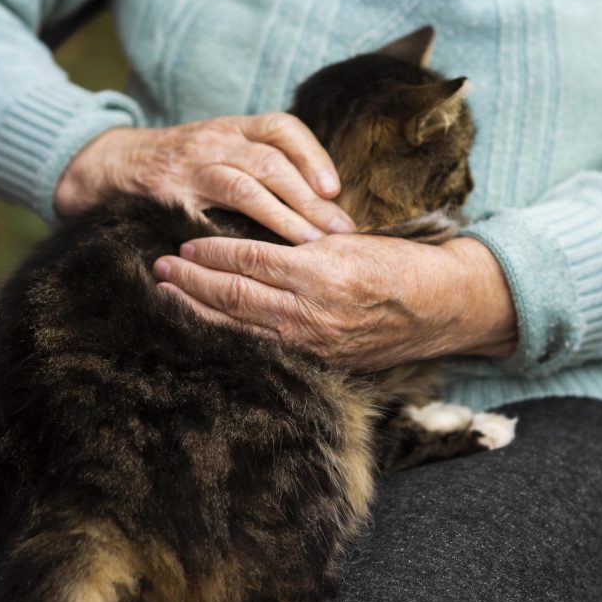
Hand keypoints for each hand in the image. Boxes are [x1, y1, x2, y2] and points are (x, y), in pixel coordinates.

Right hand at [54, 114, 354, 242]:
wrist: (116, 164)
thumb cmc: (186, 164)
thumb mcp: (224, 148)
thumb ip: (266, 165)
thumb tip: (325, 203)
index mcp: (234, 127)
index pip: (282, 128)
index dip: (312, 155)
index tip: (335, 188)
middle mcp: (216, 140)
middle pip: (271, 162)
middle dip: (310, 197)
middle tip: (340, 229)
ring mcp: (192, 167)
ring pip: (245, 187)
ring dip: (283, 217)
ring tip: (311, 243)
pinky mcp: (171, 197)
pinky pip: (206, 218)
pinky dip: (233, 237)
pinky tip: (254, 258)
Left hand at [152, 235, 517, 369]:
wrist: (442, 308)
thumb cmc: (400, 265)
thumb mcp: (351, 241)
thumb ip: (302, 243)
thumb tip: (252, 239)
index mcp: (321, 271)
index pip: (250, 258)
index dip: (212, 251)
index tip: (185, 244)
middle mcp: (313, 311)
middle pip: (234, 295)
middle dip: (191, 283)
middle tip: (159, 269)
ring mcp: (314, 343)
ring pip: (241, 327)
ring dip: (199, 311)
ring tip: (170, 296)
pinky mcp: (320, 362)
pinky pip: (264, 349)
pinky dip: (231, 336)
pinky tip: (210, 327)